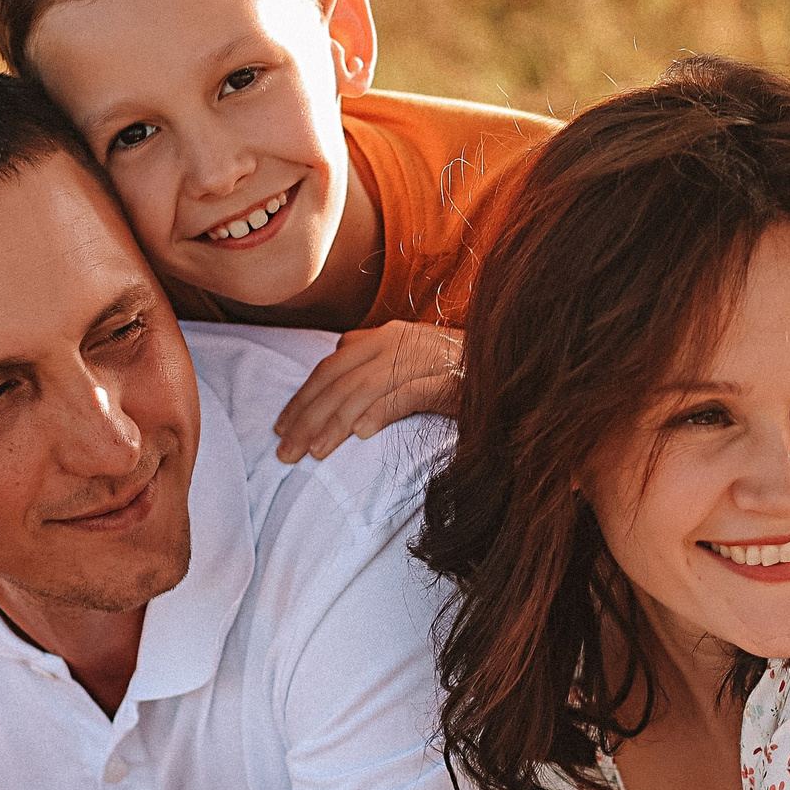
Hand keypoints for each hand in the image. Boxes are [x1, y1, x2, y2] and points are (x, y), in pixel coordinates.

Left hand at [273, 321, 461, 461]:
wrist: (509, 364)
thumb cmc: (457, 368)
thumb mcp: (411, 353)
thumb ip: (375, 351)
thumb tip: (340, 349)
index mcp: (384, 336)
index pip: (330, 367)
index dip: (302, 398)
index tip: (280, 428)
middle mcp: (398, 342)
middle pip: (338, 381)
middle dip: (307, 418)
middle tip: (285, 452)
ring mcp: (423, 360)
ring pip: (363, 390)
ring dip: (334, 424)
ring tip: (313, 453)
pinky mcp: (448, 380)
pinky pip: (406, 394)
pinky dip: (381, 412)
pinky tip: (361, 435)